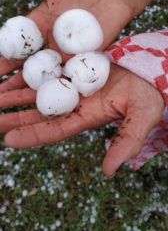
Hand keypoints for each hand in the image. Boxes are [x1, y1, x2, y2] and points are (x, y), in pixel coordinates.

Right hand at [0, 0, 132, 92]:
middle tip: (0, 97)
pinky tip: (48, 104)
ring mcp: (66, 55)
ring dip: (32, 90)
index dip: (4, 59)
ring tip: (16, 104)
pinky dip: (59, 88)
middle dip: (13, 81)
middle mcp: (50, 45)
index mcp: (40, 27)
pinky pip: (69, 77)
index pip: (17, 46)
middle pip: (29, 66)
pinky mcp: (82, 62)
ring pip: (46, 75)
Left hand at [0, 64, 163, 175]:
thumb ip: (126, 143)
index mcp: (85, 117)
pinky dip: (28, 72)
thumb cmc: (145, 98)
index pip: (55, 129)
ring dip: (14, 94)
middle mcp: (73, 103)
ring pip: (37, 91)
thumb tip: (109, 170)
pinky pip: (46, 69)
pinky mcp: (71, 66)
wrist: (147, 74)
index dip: (33, 135)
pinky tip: (12, 73)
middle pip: (38, 113)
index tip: (9, 140)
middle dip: (14, 117)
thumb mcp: (140, 120)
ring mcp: (70, 83)